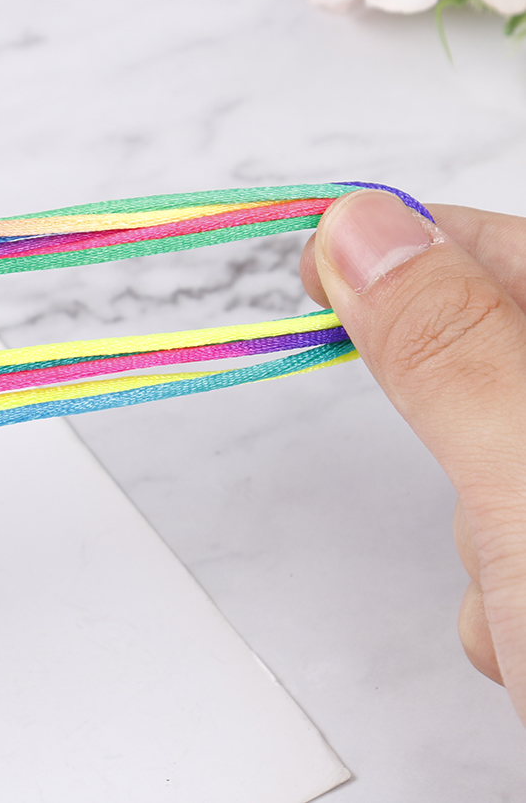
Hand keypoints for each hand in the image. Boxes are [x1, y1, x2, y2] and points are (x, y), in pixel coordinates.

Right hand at [300, 190, 525, 723]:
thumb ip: (445, 347)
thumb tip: (360, 226)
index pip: (515, 245)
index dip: (410, 237)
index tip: (318, 256)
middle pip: (506, 357)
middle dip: (457, 422)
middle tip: (467, 489)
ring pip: (508, 454)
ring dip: (483, 519)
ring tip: (520, 597)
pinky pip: (525, 524)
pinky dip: (507, 575)